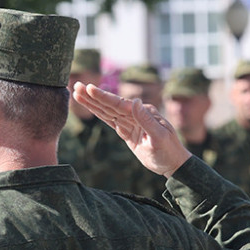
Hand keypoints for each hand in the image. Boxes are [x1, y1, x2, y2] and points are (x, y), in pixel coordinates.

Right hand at [73, 82, 191, 176]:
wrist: (172, 163)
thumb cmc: (168, 151)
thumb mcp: (159, 137)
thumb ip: (146, 120)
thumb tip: (136, 102)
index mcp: (143, 113)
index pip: (120, 104)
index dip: (104, 97)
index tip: (90, 88)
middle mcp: (135, 114)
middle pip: (110, 104)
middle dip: (92, 96)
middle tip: (77, 85)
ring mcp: (130, 122)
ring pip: (107, 110)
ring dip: (92, 102)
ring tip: (77, 93)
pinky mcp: (126, 131)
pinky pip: (109, 120)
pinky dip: (98, 113)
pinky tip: (89, 106)